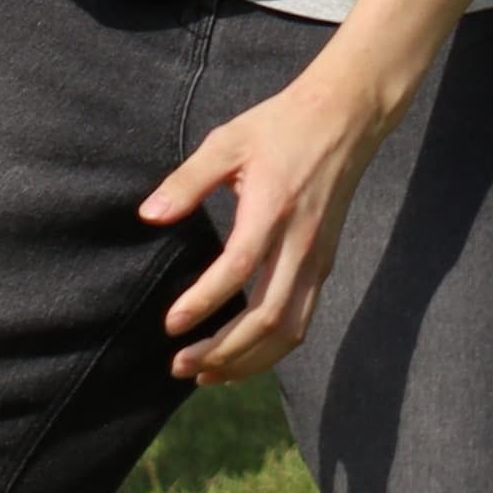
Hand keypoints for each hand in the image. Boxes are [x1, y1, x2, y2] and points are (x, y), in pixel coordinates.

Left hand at [139, 61, 389, 385]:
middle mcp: (300, 242)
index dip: (204, 301)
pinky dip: (271, 349)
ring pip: (289, 329)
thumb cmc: (279, 126)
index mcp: (272, 207)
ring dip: (248, 360)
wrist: (344, 118)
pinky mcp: (324, 264)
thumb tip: (148, 215)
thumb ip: (188, 180)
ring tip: (206, 374)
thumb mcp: (228, 140)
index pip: (239, 267)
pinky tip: (241, 358)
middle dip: (223, 350)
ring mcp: (317, 258)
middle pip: (268, 316)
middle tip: (179, 366)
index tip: (171, 325)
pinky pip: (301, 320)